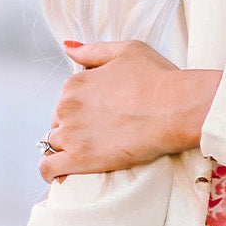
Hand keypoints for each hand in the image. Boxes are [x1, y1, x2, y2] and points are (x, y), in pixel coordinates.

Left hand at [39, 40, 221, 181]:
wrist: (176, 109)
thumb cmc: (159, 78)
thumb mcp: (127, 51)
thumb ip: (93, 50)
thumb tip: (68, 48)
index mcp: (76, 82)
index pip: (66, 99)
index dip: (82, 108)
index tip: (100, 116)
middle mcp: (67, 106)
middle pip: (58, 121)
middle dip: (73, 127)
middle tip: (100, 135)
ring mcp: (71, 133)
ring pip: (54, 144)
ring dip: (66, 149)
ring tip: (87, 155)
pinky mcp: (79, 158)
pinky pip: (49, 168)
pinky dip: (51, 172)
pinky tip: (61, 176)